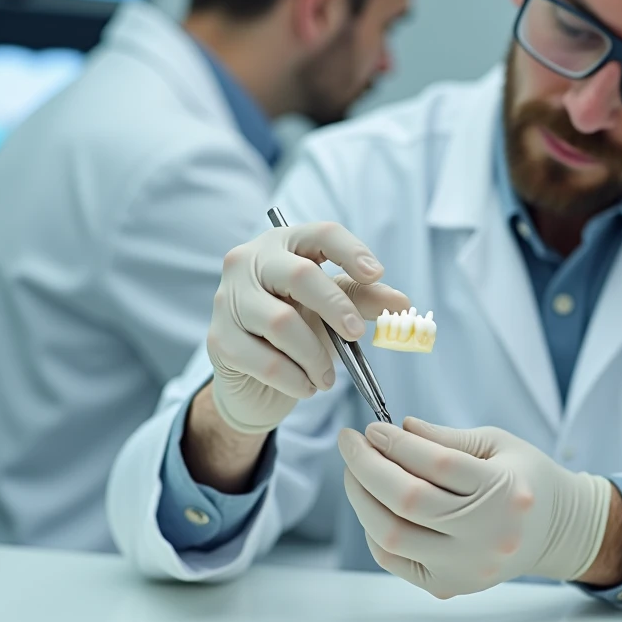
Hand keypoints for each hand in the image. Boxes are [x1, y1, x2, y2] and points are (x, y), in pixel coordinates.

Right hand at [207, 222, 409, 433]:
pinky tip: (307, 386)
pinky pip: (263, 359)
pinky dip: (293, 378)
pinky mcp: (218, 338)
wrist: (253, 377)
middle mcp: (249, 262)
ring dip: (314, 355)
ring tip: (327, 378)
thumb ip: (363, 300)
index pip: (321, 234)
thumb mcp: (332, 309)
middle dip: (336, 307)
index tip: (377, 274)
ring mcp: (229, 299)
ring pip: (280, 322)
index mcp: (284, 244)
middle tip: (357, 334)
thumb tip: (402, 304)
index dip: (351, 252)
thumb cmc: (296, 328)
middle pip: (300, 275)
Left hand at [338, 418, 611, 598]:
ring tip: (355, 472)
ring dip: (362, 498)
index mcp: (504, 491)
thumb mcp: (498, 444)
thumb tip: (397, 429)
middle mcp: (486, 534)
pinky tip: (373, 504)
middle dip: (367, 467)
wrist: (556, 530)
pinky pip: (394, 560)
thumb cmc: (527, 480)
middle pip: (408, 500)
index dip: (395, 443)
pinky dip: (374, 530)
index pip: (436, 464)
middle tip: (351, 444)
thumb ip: (446, 438)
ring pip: (393, 535)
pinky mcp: (450, 585)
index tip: (372, 428)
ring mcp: (467, 566)